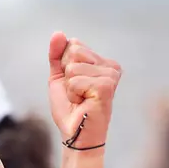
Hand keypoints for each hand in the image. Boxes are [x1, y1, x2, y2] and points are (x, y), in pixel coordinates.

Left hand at [46, 33, 121, 150]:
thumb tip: (59, 33)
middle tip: (77, 93)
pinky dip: (73, 94)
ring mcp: (111, 76)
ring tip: (80, 100)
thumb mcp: (59, 77)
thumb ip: (57, 55)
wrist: (75, 133)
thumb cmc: (70, 108)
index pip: (74, 44)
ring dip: (70, 87)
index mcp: (102, 61)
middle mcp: (111, 66)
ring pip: (73, 67)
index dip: (65, 66)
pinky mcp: (106, 87)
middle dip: (67, 75)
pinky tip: (83, 104)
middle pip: (74, 51)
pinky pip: (75, 81)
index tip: (74, 84)